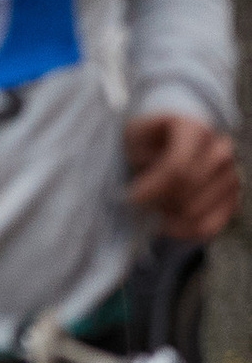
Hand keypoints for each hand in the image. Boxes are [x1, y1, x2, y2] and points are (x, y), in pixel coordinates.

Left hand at [125, 112, 238, 241]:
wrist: (162, 150)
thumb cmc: (144, 143)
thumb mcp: (133, 138)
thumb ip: (138, 157)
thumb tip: (140, 196)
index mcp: (196, 129)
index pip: (178, 167)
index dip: (152, 188)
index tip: (131, 197)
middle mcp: (221, 149)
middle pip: (186, 190)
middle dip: (158, 199)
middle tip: (142, 199)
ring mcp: (230, 175)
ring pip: (194, 211)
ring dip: (167, 215)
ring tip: (156, 203)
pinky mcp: (232, 200)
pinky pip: (208, 227)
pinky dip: (182, 232)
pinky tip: (166, 224)